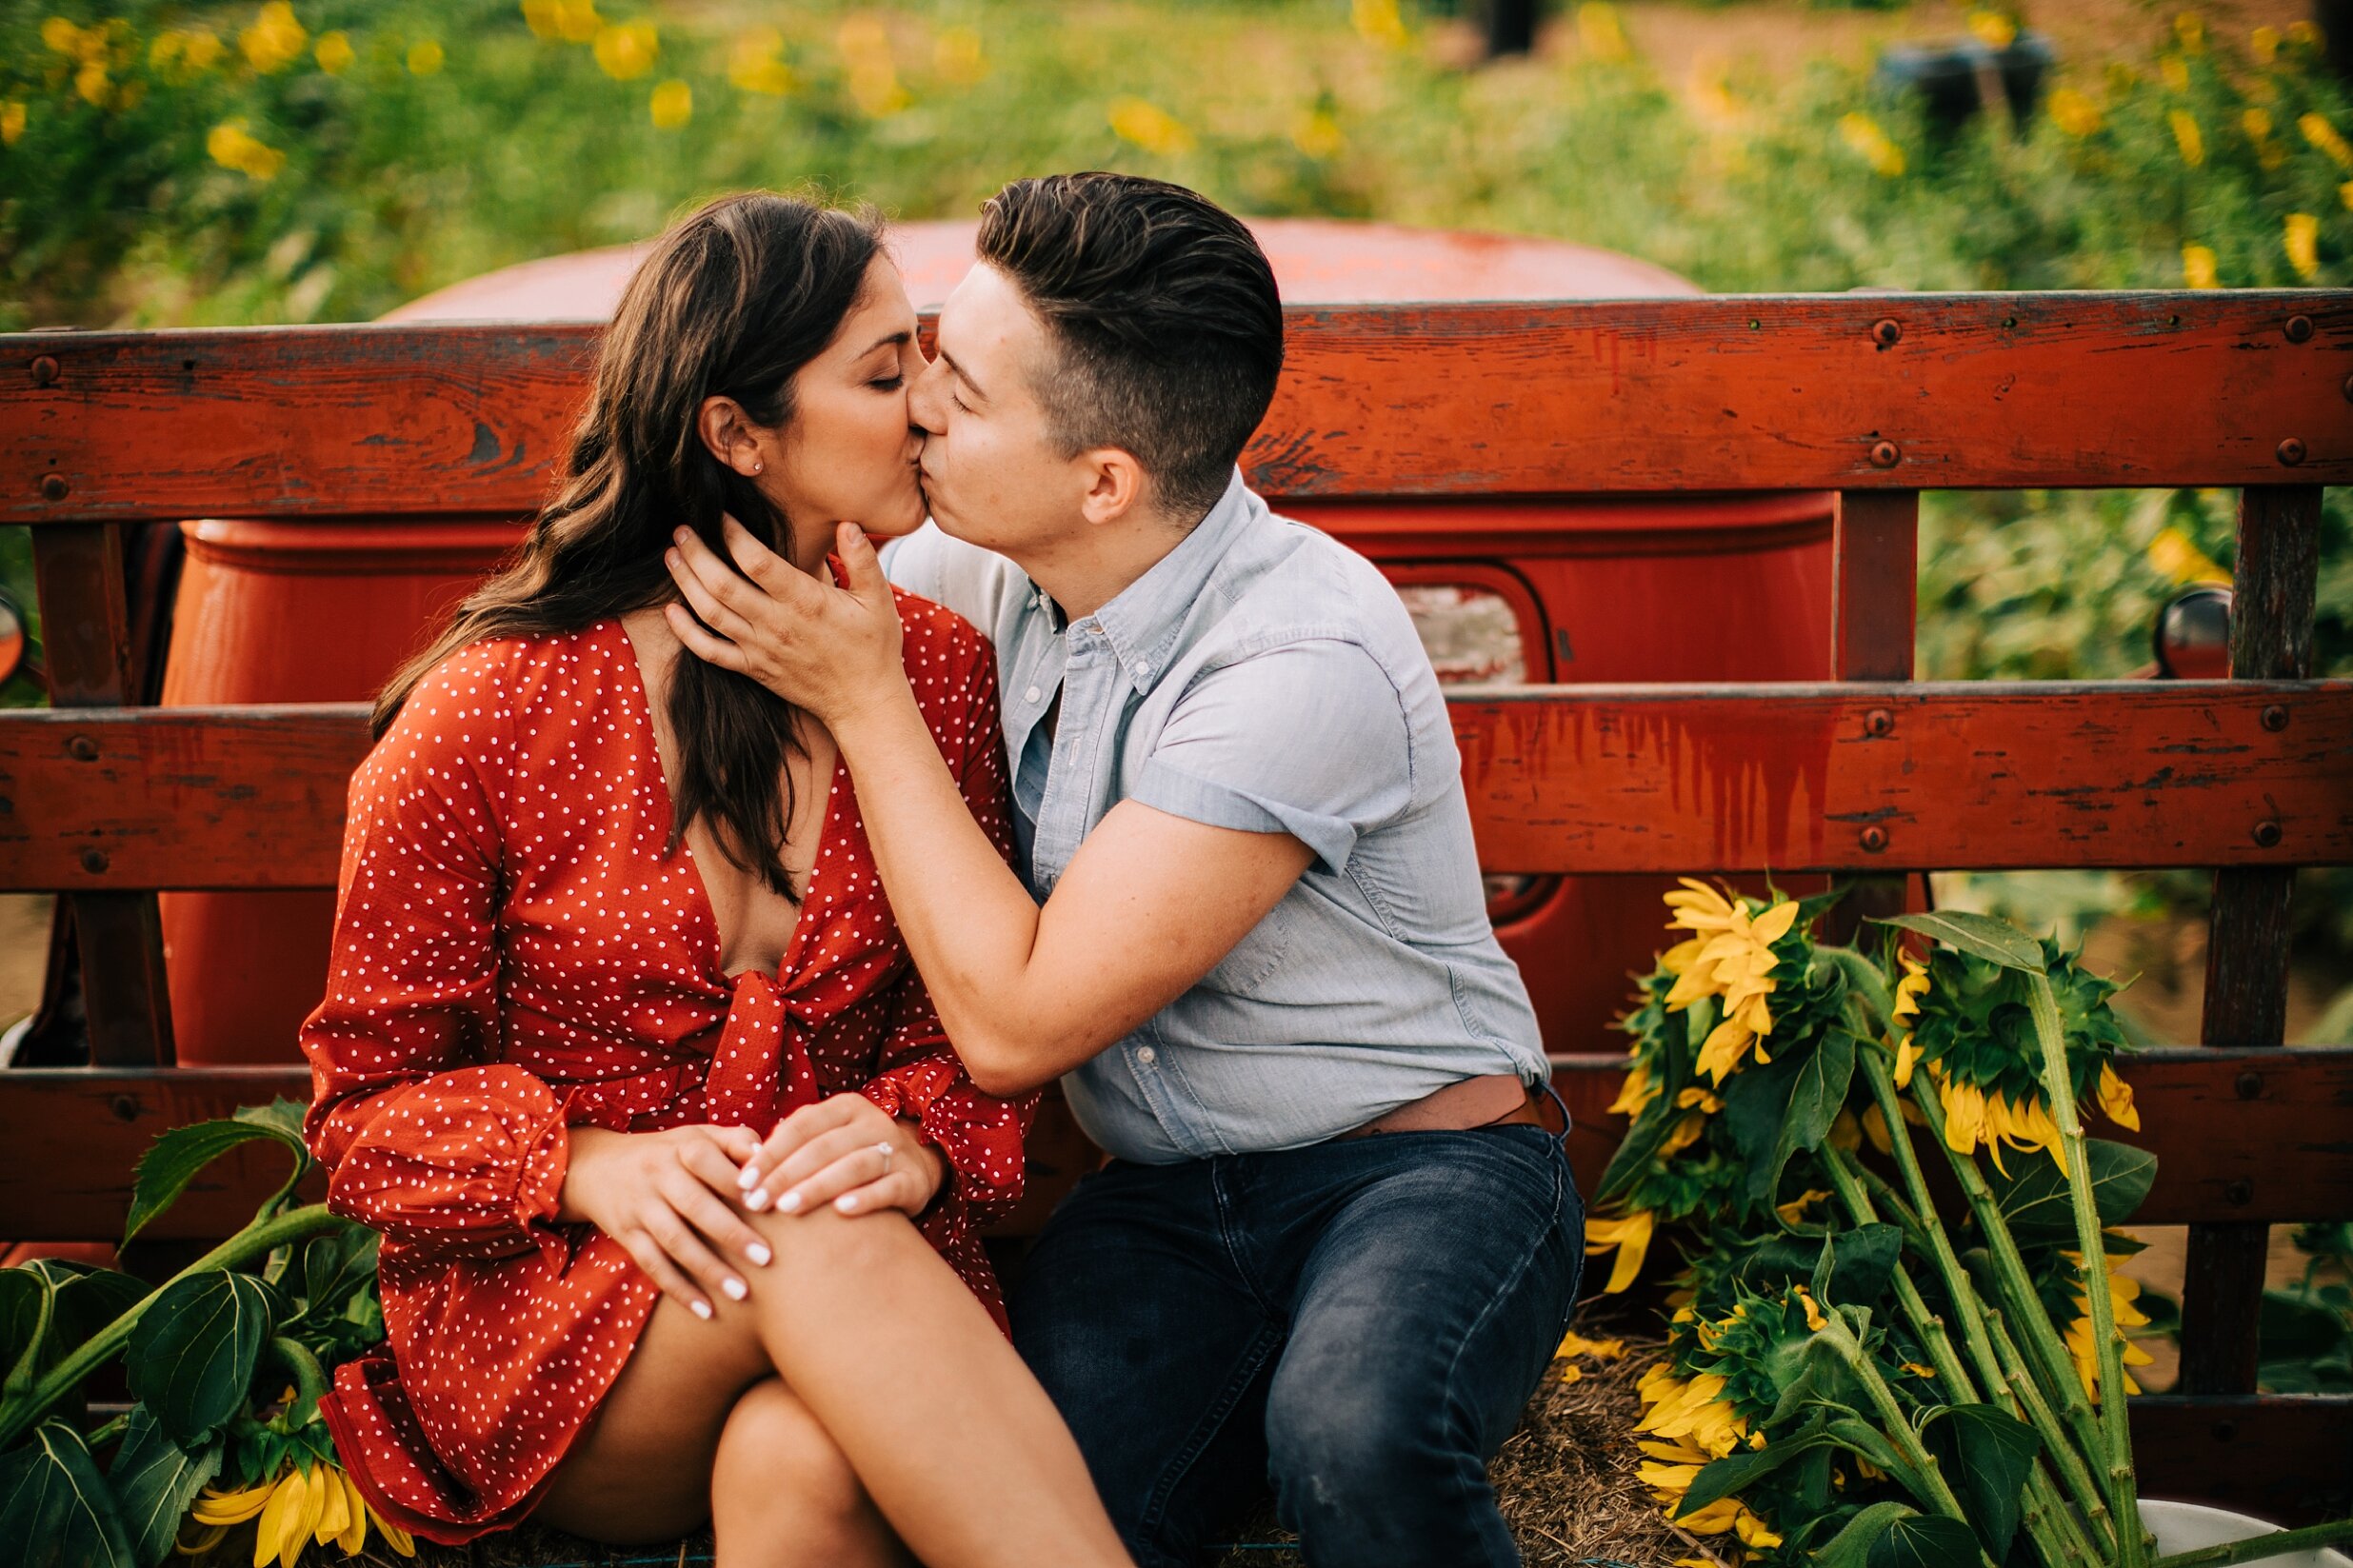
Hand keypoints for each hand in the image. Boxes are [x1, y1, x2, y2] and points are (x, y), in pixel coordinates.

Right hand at [558, 1124, 773, 1319]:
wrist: (597, 1167)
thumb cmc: (670, 1153)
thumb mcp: (698, 1136)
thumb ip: (736, 1141)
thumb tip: (769, 1154)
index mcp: (682, 1147)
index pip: (707, 1159)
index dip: (735, 1180)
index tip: (768, 1203)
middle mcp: (657, 1175)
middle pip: (694, 1205)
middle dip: (731, 1232)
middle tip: (766, 1257)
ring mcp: (640, 1207)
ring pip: (674, 1240)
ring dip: (708, 1269)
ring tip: (742, 1292)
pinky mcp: (627, 1235)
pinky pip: (653, 1266)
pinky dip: (679, 1289)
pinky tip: (707, 1311)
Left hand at [664, 514, 906, 727]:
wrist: (864, 703)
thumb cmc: (873, 648)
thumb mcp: (878, 600)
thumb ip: (862, 560)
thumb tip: (848, 524)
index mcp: (804, 602)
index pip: (757, 561)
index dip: (732, 534)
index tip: (718, 513)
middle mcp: (776, 624)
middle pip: (722, 584)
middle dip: (696, 553)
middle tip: (682, 529)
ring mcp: (760, 649)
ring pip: (710, 613)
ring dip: (685, 583)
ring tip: (671, 557)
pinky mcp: (753, 669)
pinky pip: (710, 652)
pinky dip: (686, 633)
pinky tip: (672, 612)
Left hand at [736, 1096, 945, 1220]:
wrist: (912, 1168)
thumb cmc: (849, 1156)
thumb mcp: (823, 1140)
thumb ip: (790, 1144)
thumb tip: (745, 1158)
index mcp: (846, 1107)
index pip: (802, 1125)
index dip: (770, 1154)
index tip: (743, 1183)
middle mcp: (873, 1122)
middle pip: (824, 1147)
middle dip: (786, 1175)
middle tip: (756, 1203)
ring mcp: (896, 1150)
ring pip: (854, 1165)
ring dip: (818, 1187)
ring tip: (788, 1208)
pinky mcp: (913, 1179)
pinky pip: (889, 1187)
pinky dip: (865, 1198)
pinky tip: (841, 1212)